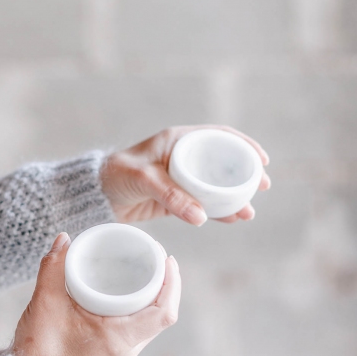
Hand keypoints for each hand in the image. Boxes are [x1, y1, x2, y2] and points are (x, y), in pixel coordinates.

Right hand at [13, 232, 181, 355]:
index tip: (166, 259)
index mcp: (118, 339)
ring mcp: (120, 354)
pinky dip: (142, 307)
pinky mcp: (112, 353)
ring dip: (155, 296)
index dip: (172, 284)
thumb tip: (64, 239)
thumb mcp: (45, 301)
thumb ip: (53, 267)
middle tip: (155, 256)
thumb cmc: (37, 348)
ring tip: (148, 268)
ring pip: (151, 323)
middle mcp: (126, 350)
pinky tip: (132, 290)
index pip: (163, 314)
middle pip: (162, 316)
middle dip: (166, 284)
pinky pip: (139, 328)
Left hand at [100, 125, 270, 225]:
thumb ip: (171, 195)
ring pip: (214, 186)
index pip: (219, 136)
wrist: (93, 196)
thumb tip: (202, 216)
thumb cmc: (114, 176)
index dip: (243, 145)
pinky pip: (201, 203)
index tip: (261, 160)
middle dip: (244, 175)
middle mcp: (181, 156)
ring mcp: (179, 179)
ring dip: (233, 198)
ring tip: (249, 212)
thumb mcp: (143, 179)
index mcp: (177, 140)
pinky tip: (231, 219)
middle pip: (221, 163)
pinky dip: (216, 212)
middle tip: (263, 187)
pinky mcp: (173, 199)